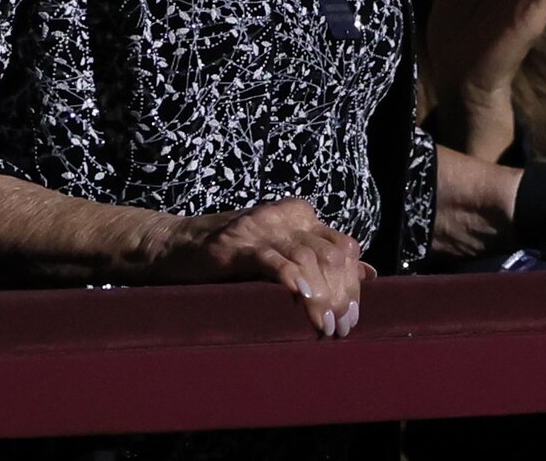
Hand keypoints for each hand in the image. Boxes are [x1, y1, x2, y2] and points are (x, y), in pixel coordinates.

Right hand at [142, 198, 372, 338]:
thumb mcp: (284, 252)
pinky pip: (270, 259)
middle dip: (341, 295)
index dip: (353, 284)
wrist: (175, 245)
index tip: (353, 317)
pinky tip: (301, 297)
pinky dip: (290, 277)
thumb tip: (370, 273)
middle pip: (330, 255)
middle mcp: (284, 217)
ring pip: (307, 259)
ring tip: (324, 327)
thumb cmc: (232, 255)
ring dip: (321, 297)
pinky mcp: (235, 246)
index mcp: (300, 216)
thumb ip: (323, 259)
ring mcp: (259, 229)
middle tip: (341, 329)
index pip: (343, 247)